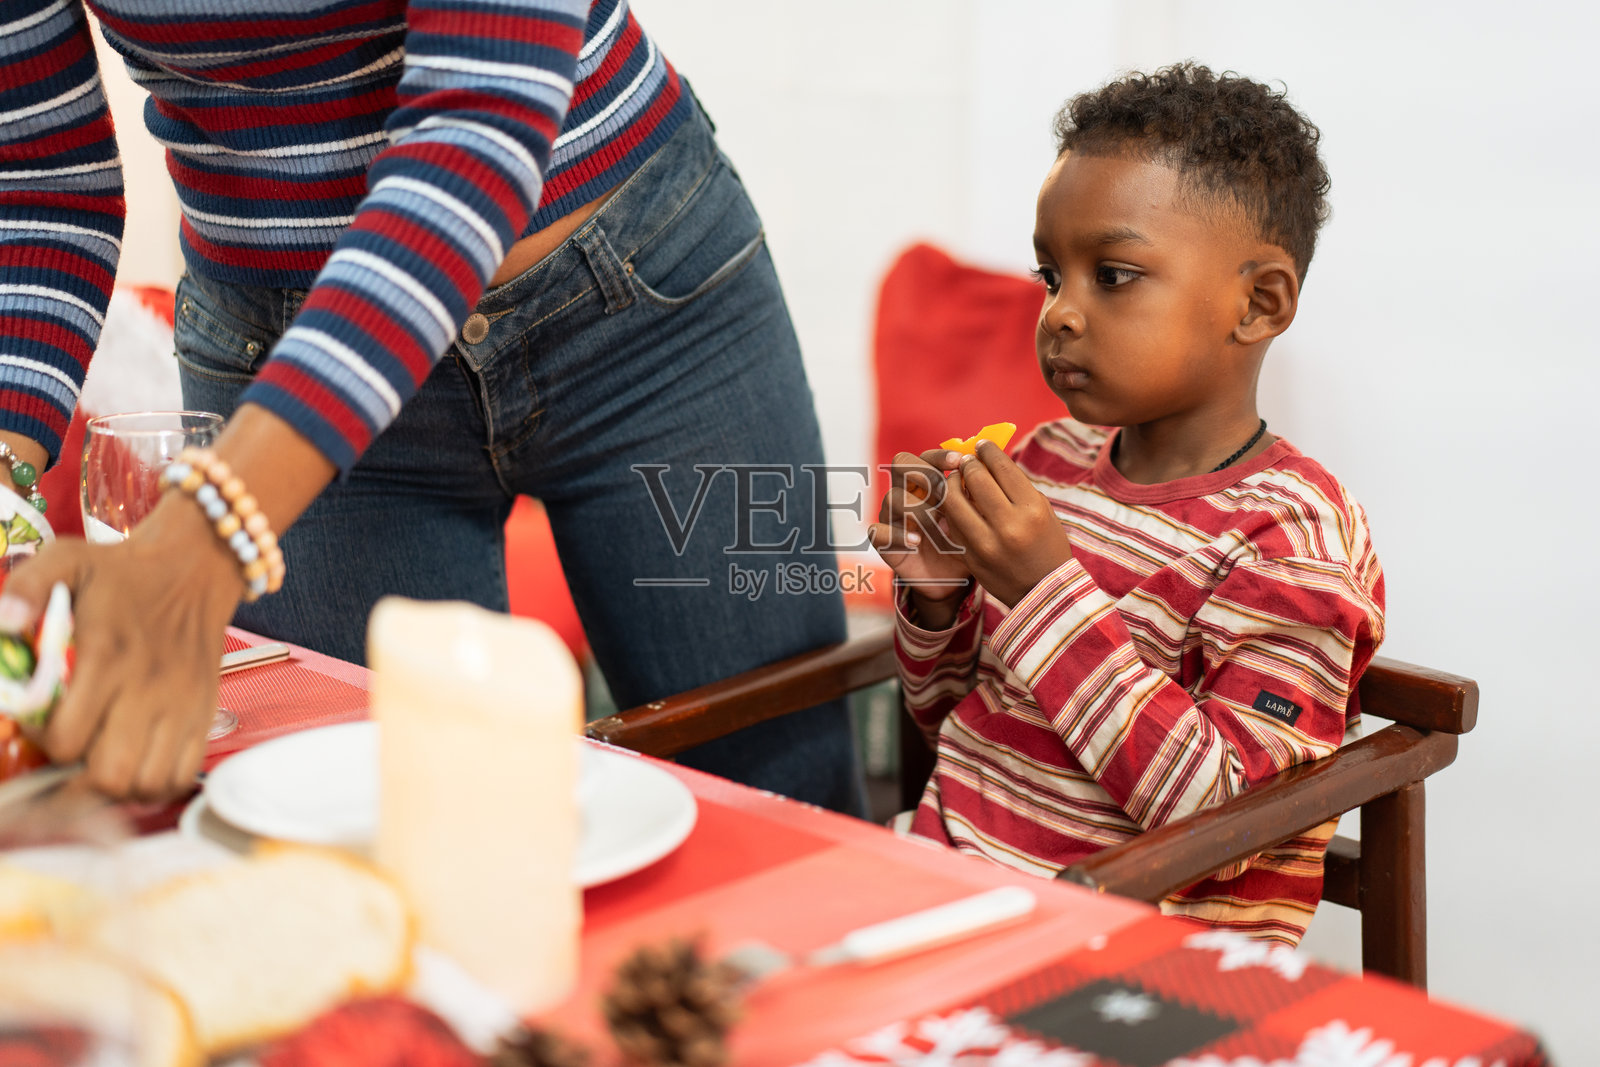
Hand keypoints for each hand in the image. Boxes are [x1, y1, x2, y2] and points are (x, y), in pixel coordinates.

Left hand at [0, 493, 243, 798]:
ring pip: (146, 784)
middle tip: (61, 764)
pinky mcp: (205, 713)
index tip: (37, 725)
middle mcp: (148, 689)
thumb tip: (2, 623)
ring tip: (94, 768)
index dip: (42, 744)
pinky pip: (182, 775)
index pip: (66, 739)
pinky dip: (155, 785)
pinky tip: (134, 767)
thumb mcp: (67, 560)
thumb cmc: (125, 570)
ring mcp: (182, 706)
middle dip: (73, 785)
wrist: (196, 566)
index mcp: (108, 656)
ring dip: (114, 789)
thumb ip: (27, 587)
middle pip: (108, 776)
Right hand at [870, 449, 972, 627]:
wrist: (953, 576)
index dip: (940, 456)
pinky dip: (897, 534)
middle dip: (923, 472)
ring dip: (917, 508)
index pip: (926, 456)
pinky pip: (877, 530)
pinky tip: (917, 540)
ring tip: (937, 523)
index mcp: (928, 482)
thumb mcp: (975, 519)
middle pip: (901, 463)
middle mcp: (907, 493)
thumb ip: (974, 497)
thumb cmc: (965, 540)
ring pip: (892, 497)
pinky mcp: (885, 541)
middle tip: (943, 490)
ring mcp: (894, 516)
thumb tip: (983, 474)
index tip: (959, 462)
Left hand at [936, 441, 1072, 606]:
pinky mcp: (971, 557)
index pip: (1002, 468)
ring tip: (955, 479)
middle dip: (968, 464)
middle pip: (976, 479)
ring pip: (954, 500)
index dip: (988, 451)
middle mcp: (1009, 525)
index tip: (981, 446)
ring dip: (951, 484)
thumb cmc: (1047, 545)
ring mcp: (986, 543)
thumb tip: (989, 460)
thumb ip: (1016, 487)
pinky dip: (951, 509)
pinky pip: (952, 524)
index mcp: (1032, 509)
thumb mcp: (1042, 511)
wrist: (1045, 592)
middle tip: (966, 460)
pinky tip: (955, 503)